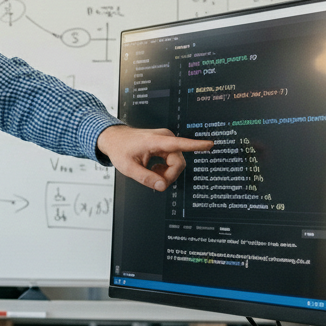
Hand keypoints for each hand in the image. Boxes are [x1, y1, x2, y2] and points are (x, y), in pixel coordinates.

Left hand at [97, 125, 212, 191]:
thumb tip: (162, 186)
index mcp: (156, 141)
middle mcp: (165, 138)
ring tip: (151, 172)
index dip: (196, 145)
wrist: (115, 138)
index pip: (180, 144)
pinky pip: (173, 161)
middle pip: (178, 163)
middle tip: (154, 181)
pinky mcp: (167, 145)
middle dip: (168, 176)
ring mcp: (167, 141)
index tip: (210, 144)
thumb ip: (145, 178)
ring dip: (165, 173)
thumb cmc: (120, 149)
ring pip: (176, 164)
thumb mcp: (128, 168)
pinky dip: (164, 169)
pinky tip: (153, 168)